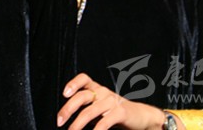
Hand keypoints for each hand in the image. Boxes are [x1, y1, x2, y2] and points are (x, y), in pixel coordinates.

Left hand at [57, 73, 175, 129]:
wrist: (142, 117)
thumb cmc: (116, 113)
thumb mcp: (100, 108)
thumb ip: (86, 109)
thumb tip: (67, 118)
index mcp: (97, 89)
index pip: (84, 78)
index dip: (73, 84)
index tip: (64, 94)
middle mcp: (103, 92)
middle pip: (82, 96)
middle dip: (68, 110)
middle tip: (59, 122)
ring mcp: (112, 101)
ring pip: (89, 111)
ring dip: (77, 124)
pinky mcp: (121, 112)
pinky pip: (104, 122)